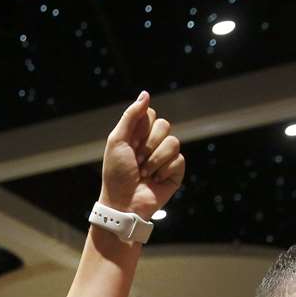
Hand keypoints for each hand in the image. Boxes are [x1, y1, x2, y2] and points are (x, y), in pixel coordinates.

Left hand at [100, 91, 185, 219]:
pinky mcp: (176, 171)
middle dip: (148, 144)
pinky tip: (155, 181)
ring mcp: (166, 156)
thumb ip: (131, 116)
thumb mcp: (117, 140)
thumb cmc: (116, 174)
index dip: (141, 128)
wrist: (123, 202)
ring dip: (154, 160)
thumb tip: (146, 94)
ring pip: (173, 142)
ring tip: (144, 173)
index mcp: (139, 133)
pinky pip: (179, 160)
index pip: (150, 114)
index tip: (130, 143)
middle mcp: (154, 142)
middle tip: (136, 160)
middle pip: (164, 125)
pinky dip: (164, 171)